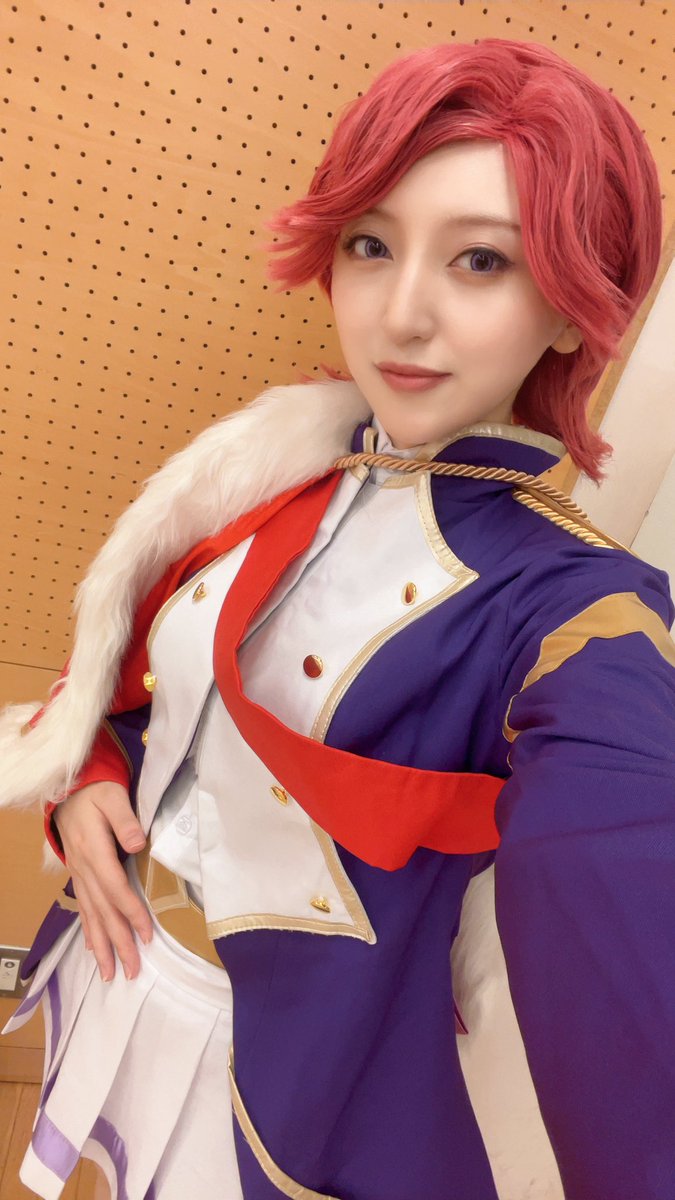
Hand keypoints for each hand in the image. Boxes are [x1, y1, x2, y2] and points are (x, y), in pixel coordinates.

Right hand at [54, 781, 152, 981]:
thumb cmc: (96, 791)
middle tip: (132, 971)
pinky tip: (95, 950)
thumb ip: (125, 819)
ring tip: (110, 974)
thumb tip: (138, 845)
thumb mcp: (113, 796)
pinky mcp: (78, 876)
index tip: (147, 935)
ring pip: (90, 916)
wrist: (68, 789)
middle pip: (102, 911)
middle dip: (118, 942)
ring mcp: (78, 875)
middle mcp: (83, 868)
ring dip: (102, 946)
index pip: (115, 888)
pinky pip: (82, 909)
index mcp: (94, 851)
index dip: (131, 912)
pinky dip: (89, 931)